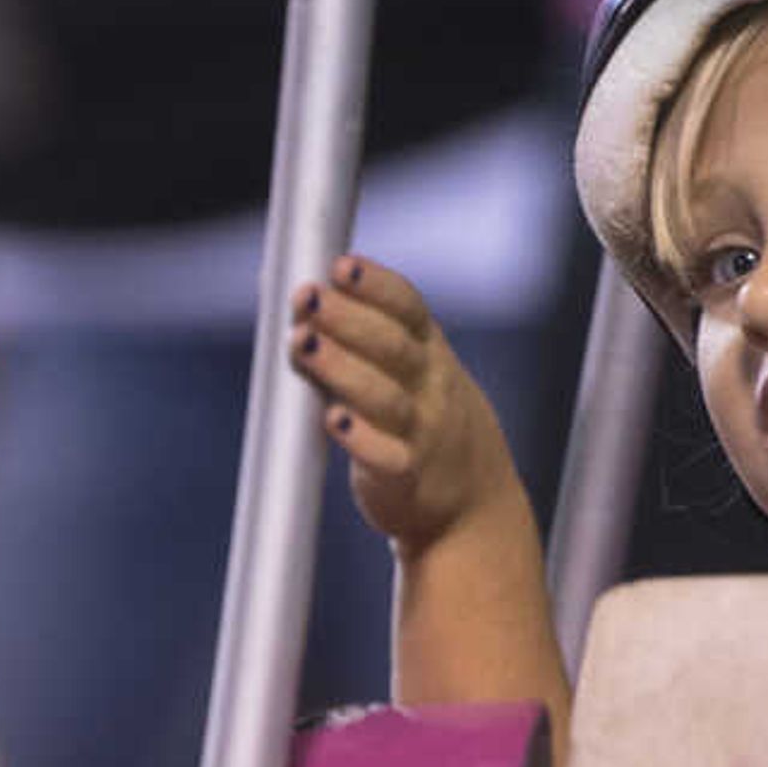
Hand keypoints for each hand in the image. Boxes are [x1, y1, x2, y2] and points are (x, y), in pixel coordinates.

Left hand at [296, 257, 520, 554]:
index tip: (339, 264)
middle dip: (347, 318)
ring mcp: (423, 432)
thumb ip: (360, 342)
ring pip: (385, 397)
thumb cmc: (420, 422)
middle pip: (392, 346)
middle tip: (306, 296)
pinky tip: (332, 419)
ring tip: (302, 344)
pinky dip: (361, 439)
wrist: (473, 502)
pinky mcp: (407, 478)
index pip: (408, 308)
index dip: (375, 284)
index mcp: (429, 352)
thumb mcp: (410, 374)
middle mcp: (431, 387)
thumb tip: (294, 303)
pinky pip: (387, 457)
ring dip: (341, 368)